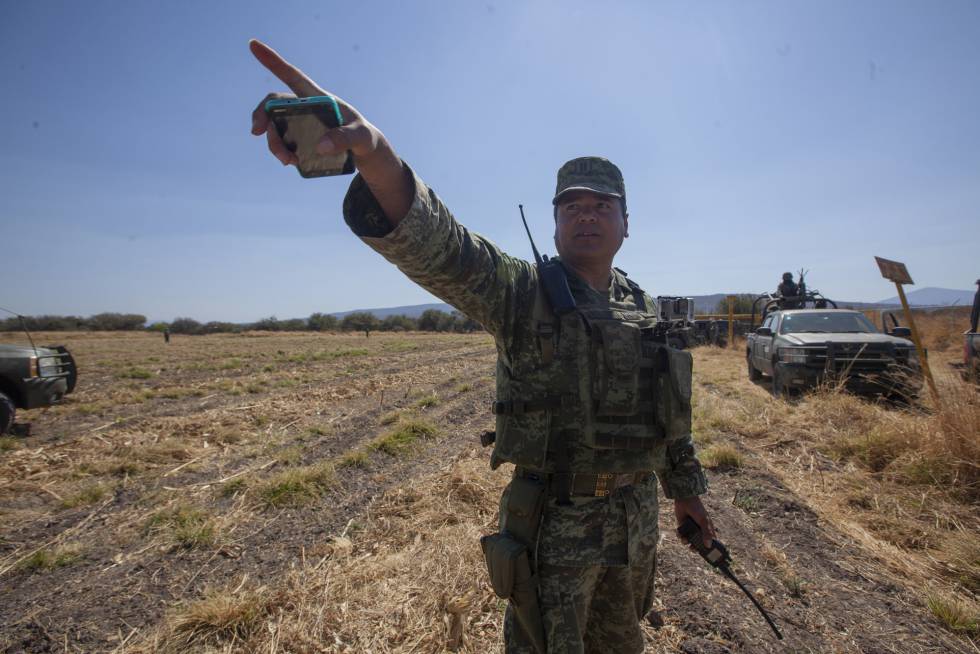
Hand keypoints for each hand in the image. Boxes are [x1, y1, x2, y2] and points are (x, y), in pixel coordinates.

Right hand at [248, 40, 412, 222]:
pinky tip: (292, 162)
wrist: (363, 150)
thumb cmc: (363, 136)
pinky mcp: (300, 138)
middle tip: (256, 132)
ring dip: (274, 143)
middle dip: (262, 115)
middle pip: (275, 104)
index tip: (253, 44)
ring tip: (288, 161)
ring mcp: (300, 123)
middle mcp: (304, 107)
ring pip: (275, 127)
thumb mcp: (360, 136)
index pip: (293, 76)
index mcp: (318, 97)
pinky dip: (281, 151)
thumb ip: (345, 138)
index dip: (273, 61)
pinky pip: (282, 141)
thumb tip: (320, 146)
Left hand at [674, 496, 715, 547]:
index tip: (708, 555)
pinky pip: (681, 535)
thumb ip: (706, 533)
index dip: (710, 548)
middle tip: (693, 549)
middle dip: (695, 548)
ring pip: (689, 541)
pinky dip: (680, 536)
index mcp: (707, 530)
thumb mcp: (704, 522)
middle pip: (698, 544)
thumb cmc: (697, 510)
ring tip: (685, 540)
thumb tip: (708, 546)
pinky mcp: (682, 527)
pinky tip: (680, 533)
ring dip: (686, 542)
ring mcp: (690, 529)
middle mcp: (699, 531)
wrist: (685, 501)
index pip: (711, 542)